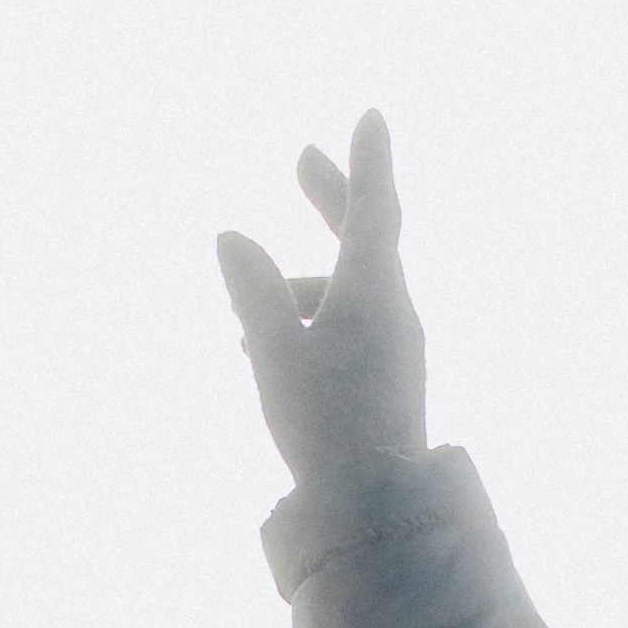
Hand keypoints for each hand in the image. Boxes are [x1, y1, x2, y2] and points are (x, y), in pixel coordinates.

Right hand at [217, 109, 427, 486]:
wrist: (375, 510)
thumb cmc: (325, 426)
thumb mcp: (275, 351)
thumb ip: (253, 291)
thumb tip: (231, 237)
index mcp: (375, 294)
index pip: (374, 208)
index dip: (367, 160)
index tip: (372, 116)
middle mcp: (395, 314)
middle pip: (365, 239)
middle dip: (331, 198)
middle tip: (303, 159)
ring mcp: (395, 350)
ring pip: (345, 293)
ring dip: (296, 288)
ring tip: (241, 317)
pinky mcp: (387, 383)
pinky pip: (345, 331)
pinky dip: (306, 324)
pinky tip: (260, 354)